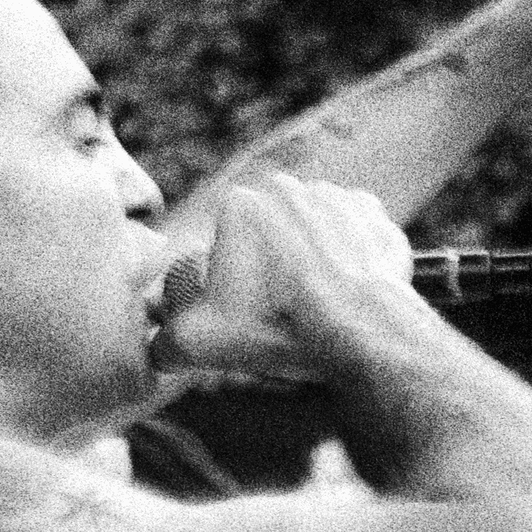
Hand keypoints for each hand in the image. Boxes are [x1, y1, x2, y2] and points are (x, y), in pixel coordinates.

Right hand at [151, 173, 413, 378]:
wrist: (362, 330)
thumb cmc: (277, 328)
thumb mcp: (198, 342)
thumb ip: (162, 340)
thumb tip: (155, 344)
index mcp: (238, 204)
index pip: (223, 245)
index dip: (230, 286)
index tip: (247, 314)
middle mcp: (286, 187)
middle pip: (267, 238)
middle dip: (269, 271)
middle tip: (281, 313)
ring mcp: (335, 197)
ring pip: (309, 237)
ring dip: (309, 264)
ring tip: (316, 306)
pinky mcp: (375, 216)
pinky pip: (353, 238)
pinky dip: (349, 263)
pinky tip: (347, 293)